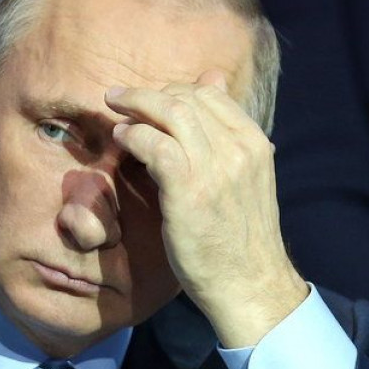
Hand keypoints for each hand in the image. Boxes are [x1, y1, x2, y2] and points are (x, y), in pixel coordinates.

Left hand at [105, 70, 307, 347]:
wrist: (250, 285)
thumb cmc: (239, 236)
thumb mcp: (242, 178)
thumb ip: (225, 136)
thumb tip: (211, 83)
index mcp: (254, 143)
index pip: (210, 94)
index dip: (173, 90)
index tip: (149, 99)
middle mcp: (239, 148)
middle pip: (187, 98)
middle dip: (148, 94)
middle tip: (121, 99)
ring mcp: (216, 168)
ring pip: (171, 113)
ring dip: (136, 106)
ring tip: (114, 109)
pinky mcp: (190, 189)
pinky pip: (155, 145)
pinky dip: (133, 136)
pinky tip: (120, 139)